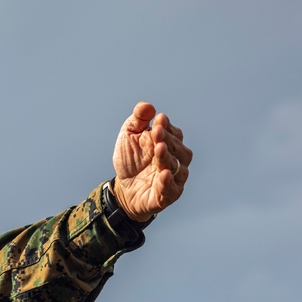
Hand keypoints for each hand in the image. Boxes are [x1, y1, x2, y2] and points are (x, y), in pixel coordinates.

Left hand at [112, 101, 192, 221]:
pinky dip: (169, 182)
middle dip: (168, 140)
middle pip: (178, 148)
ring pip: (178, 167)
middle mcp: (176, 159)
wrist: (122, 187)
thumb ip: (138, 120)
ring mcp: (174, 178)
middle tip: (156, 133)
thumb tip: (147, 106)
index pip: (174, 133)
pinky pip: (172, 189)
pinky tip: (164, 174)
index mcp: (169, 143)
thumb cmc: (130, 159)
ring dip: (168, 157)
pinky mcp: (168, 195)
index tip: (157, 120)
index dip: (166, 127)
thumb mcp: (129, 136)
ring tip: (159, 149)